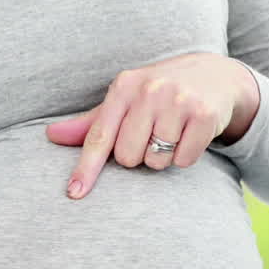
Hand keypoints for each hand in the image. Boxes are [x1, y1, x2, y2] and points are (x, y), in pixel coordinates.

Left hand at [45, 53, 258, 198]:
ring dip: (162, 157)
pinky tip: (190, 135)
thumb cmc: (161, 91)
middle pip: (127, 156)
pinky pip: (183, 160)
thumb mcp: (126, 98)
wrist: (216, 75)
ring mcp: (178, 101)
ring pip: (156, 161)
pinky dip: (185, 156)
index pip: (99, 135)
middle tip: (151, 136)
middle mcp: (150, 90)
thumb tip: (51, 135)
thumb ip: (92, 122)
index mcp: (124, 86)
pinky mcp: (204, 115)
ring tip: (172, 133)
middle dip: (137, 155)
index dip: (86, 167)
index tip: (74, 193)